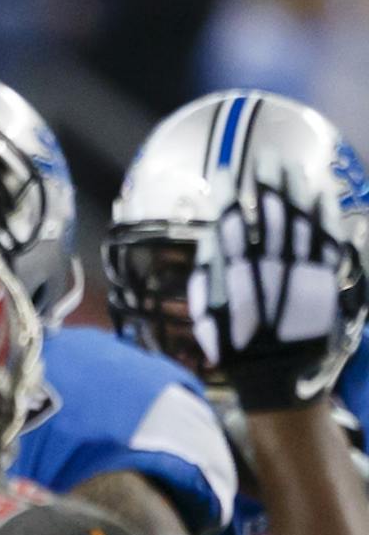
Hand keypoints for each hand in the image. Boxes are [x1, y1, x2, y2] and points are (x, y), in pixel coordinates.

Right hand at [190, 181, 353, 411]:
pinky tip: (320, 191)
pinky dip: (324, 214)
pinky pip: (326, 238)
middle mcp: (269, 267)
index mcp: (237, 275)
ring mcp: (299, 270)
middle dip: (267, 183)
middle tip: (265, 156)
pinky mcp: (324, 278)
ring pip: (298, 219)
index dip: (230, 197)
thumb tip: (211, 239)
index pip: (233, 225)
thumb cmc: (237, 352)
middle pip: (270, 215)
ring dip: (295, 189)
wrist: (276, 378)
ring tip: (289, 165)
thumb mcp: (208, 319)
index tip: (225, 173)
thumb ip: (207, 277)